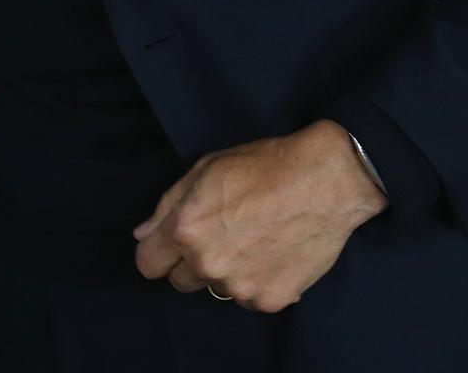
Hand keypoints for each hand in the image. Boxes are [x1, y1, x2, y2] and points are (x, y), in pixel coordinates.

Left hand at [134, 120, 386, 311]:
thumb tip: (143, 235)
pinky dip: (257, 280)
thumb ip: (167, 206)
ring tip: (252, 239)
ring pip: (217, 289)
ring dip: (226, 271)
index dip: (156, 252)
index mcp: (185, 230)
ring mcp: (240, 286)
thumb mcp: (205, 170)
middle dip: (191, 262)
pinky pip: (250, 297)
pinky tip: (273, 251)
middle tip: (220, 235)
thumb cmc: (264, 167)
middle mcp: (208, 264)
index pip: (147, 264)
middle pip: (180, 281)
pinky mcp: (270, 300)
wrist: (325, 182)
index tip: (169, 245)